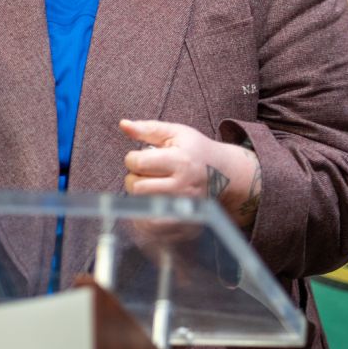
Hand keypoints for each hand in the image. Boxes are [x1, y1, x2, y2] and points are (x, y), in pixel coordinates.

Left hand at [120, 119, 260, 227]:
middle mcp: (181, 186)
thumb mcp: (176, 133)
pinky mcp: (181, 222)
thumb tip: (123, 124)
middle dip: (134, 177)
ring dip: (140, 194)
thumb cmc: (196, 151)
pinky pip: (150, 224)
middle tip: (146, 173)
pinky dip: (145, 212)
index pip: (138, 163)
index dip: (133, 158)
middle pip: (136, 186)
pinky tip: (153, 200)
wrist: (224, 175)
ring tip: (151, 185)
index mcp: (180, 161)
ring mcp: (181, 207)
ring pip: (141, 204)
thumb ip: (147, 129)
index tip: (142, 157)